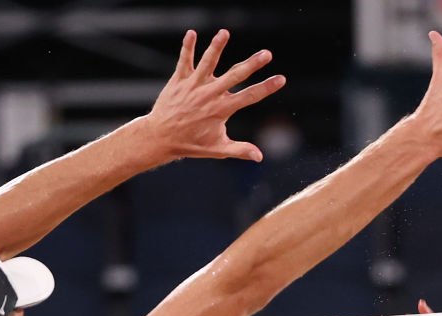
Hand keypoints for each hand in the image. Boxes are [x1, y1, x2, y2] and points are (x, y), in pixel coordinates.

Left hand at [146, 29, 286, 161]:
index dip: (267, 87)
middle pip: (235, 75)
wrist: (160, 138)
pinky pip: (185, 60)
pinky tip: (192, 33)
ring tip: (225, 33)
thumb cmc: (191, 144)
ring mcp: (194, 85)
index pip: (250, 96)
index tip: (281, 79)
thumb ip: (239, 150)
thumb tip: (259, 157)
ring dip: (217, 46)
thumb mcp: (217, 149)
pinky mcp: (180, 80)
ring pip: (208, 62)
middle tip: (267, 54)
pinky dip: (188, 47)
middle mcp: (210, 94)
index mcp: (222, 109)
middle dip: (252, 64)